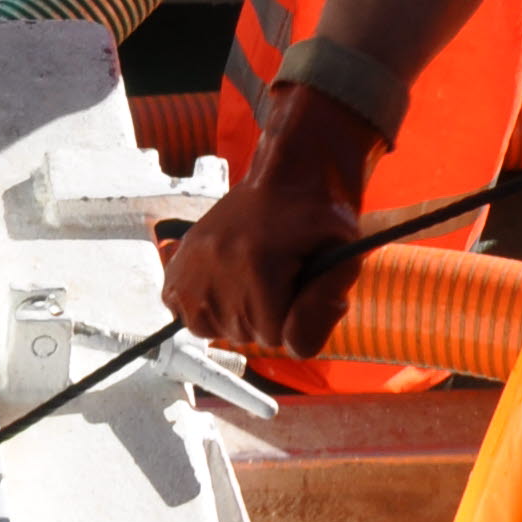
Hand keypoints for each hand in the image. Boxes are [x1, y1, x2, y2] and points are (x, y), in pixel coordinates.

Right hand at [161, 85, 378, 355]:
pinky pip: (183, 311)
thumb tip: (293, 344)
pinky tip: (225, 283)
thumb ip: (324, 306)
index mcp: (257, 264)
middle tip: (279, 275)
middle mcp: (215, 264)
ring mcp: (191, 263)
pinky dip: (203, 306)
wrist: (288, 177)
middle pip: (243, 334)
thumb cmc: (319, 218)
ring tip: (252, 278)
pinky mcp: (178, 261)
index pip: (274, 336)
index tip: (299, 284)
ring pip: (211, 328)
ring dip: (233, 314)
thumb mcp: (343, 257)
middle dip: (266, 316)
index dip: (293, 317)